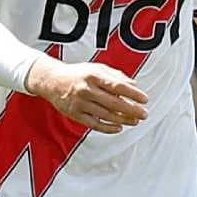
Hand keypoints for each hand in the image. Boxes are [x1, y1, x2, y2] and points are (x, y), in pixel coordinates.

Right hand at [25, 57, 148, 132]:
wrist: (51, 80)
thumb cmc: (79, 74)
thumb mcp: (97, 68)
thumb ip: (117, 76)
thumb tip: (134, 85)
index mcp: (93, 76)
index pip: (118, 86)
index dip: (133, 94)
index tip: (145, 99)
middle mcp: (86, 89)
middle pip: (114, 103)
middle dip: (132, 110)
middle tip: (144, 114)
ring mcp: (79, 103)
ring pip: (106, 115)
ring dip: (123, 120)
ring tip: (135, 121)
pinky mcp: (74, 114)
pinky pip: (94, 124)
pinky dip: (108, 128)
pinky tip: (119, 127)